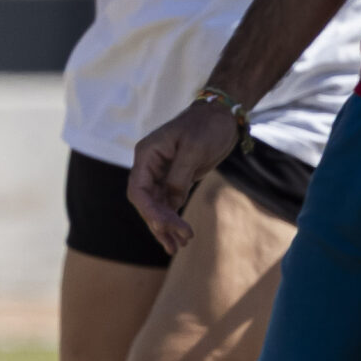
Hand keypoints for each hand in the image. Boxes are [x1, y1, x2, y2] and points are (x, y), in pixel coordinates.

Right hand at [128, 101, 241, 253]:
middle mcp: (149, 165)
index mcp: (146, 155)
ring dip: (166, 226)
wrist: (222, 115)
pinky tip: (179, 235)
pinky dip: (173, 218)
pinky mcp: (174, 178)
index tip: (167, 226)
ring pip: (156, 206)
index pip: (138, 189)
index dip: (150, 211)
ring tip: (178, 246)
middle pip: (145, 202)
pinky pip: (168, 203)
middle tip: (179, 241)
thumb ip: (179, 177)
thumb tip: (172, 201)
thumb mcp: (194, 150)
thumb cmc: (207, 126)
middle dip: (160, 223)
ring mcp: (160, 173)